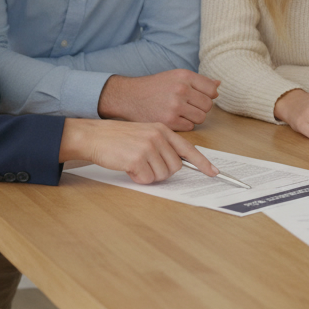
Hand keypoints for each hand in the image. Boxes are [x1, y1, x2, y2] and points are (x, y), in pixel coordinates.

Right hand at [58, 118, 218, 184]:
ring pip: (162, 175)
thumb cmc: (117, 137)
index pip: (188, 149)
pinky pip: (147, 179)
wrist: (94, 135)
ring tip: (135, 163)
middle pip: (175, 167)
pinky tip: (128, 167)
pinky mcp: (137, 159)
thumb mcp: (144, 133)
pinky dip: (138, 178)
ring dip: (149, 175)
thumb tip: (177, 164)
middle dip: (162, 171)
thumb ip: (162, 144)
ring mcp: (148, 147)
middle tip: (145, 164)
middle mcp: (158, 137)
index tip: (214, 173)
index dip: (202, 163)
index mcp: (162, 129)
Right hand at [97, 69, 219, 129]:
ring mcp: (175, 106)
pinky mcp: (169, 121)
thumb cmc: (154, 87)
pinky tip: (173, 119)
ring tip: (180, 113)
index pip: (211, 90)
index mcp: (184, 76)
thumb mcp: (175, 76)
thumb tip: (218, 85)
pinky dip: (184, 125)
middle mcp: (180, 89)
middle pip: (207, 105)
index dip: (208, 96)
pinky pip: (189, 127)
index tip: (199, 98)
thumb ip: (198, 81)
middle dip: (200, 108)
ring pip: (200, 118)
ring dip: (193, 118)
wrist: (129, 97)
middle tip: (187, 107)